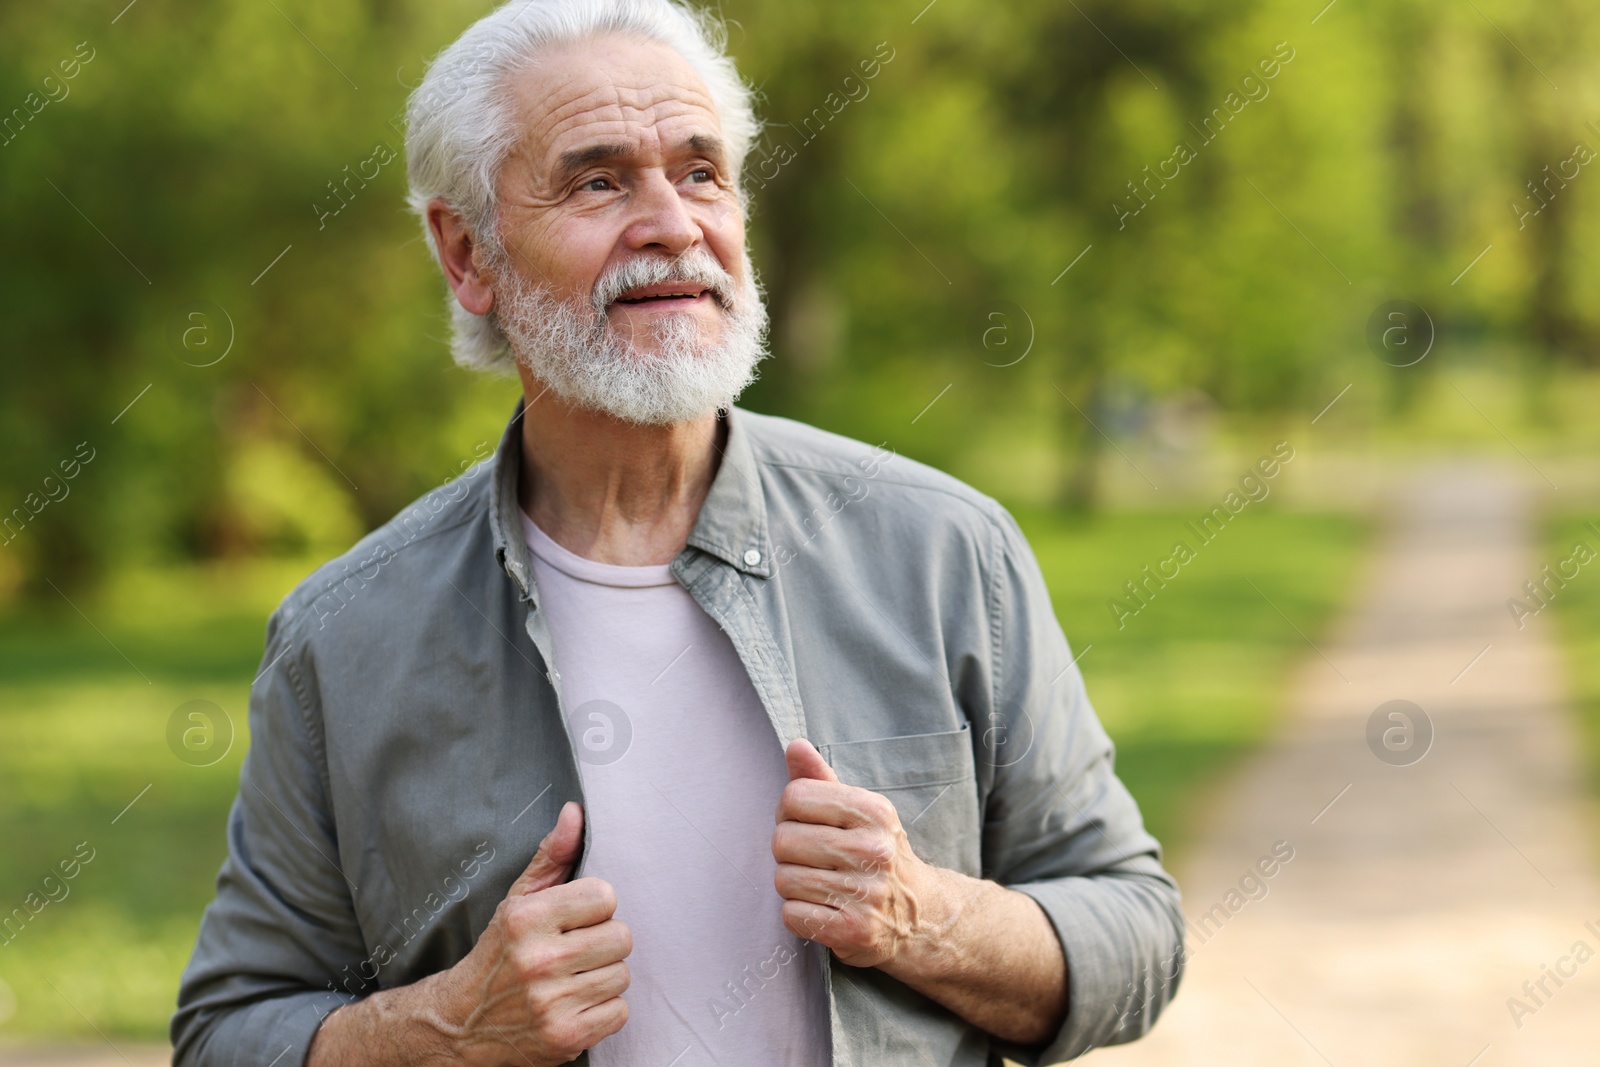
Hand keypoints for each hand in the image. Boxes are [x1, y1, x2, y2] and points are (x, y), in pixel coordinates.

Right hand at [440, 802, 631, 1066]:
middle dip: (603, 942)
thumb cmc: (499, 954)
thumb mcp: (518, 900)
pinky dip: (603, 1010)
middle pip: (621, 937)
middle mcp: (538, 960)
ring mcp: (552, 1003)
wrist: (461, 1022)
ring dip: (603, 976)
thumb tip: (575, 813)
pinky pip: (619, 1011)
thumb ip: (552, 856)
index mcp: (526, 919)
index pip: (605, 896)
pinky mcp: (565, 1037)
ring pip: (622, 975)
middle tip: (575, 951)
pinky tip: (575, 1003)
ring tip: (573, 978)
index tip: (574, 919)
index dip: (594, 907)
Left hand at [771, 739, 939, 968]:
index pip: (795, 797)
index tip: (807, 825)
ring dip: (793, 885)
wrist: (921, 913)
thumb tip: (795, 745)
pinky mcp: (855, 931)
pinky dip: (799, 915)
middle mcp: (875, 850)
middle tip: (814, 860)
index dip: (789, 812)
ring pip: (784, 880)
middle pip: (783, 840)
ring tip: (821, 885)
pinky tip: (824, 910)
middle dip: (788, 852)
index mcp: (874, 812)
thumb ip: (821, 779)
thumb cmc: (876, 853)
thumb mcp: (858, 811)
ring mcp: (867, 894)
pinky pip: (792, 915)